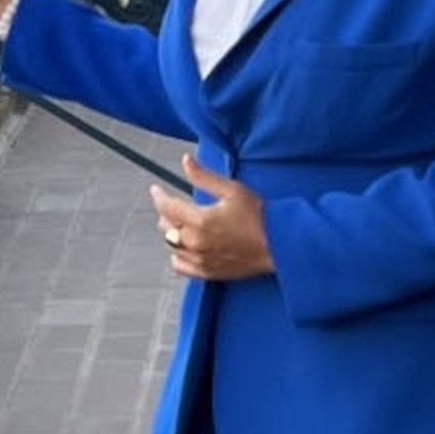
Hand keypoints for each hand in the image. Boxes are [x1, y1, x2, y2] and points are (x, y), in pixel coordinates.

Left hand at [149, 152, 273, 281]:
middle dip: (168, 213)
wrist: (277, 244)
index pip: (166, 207)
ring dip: (173, 233)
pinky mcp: (207, 272)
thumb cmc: (258, 217)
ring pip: (171, 245)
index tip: (157, 190)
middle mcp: (196, 242)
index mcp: (200, 220)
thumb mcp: (232, 190)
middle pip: (166, 226)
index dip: (158, 196)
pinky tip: (187, 247)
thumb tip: (186, 161)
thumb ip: (204, 177)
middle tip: (177, 206)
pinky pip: (180, 265)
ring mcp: (200, 259)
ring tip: (185, 225)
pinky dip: (179, 255)